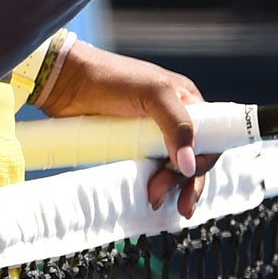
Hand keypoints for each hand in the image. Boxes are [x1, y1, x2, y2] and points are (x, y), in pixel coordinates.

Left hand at [38, 41, 218, 217]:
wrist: (66, 82)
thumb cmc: (110, 78)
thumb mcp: (153, 94)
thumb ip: (178, 125)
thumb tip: (189, 166)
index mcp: (186, 103)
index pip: (210, 138)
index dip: (204, 162)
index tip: (189, 179)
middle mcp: (172, 120)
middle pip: (192, 160)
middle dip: (184, 183)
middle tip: (161, 196)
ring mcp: (150, 136)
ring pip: (171, 170)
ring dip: (168, 189)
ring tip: (153, 201)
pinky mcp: (130, 148)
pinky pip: (149, 171)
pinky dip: (152, 186)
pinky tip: (148, 198)